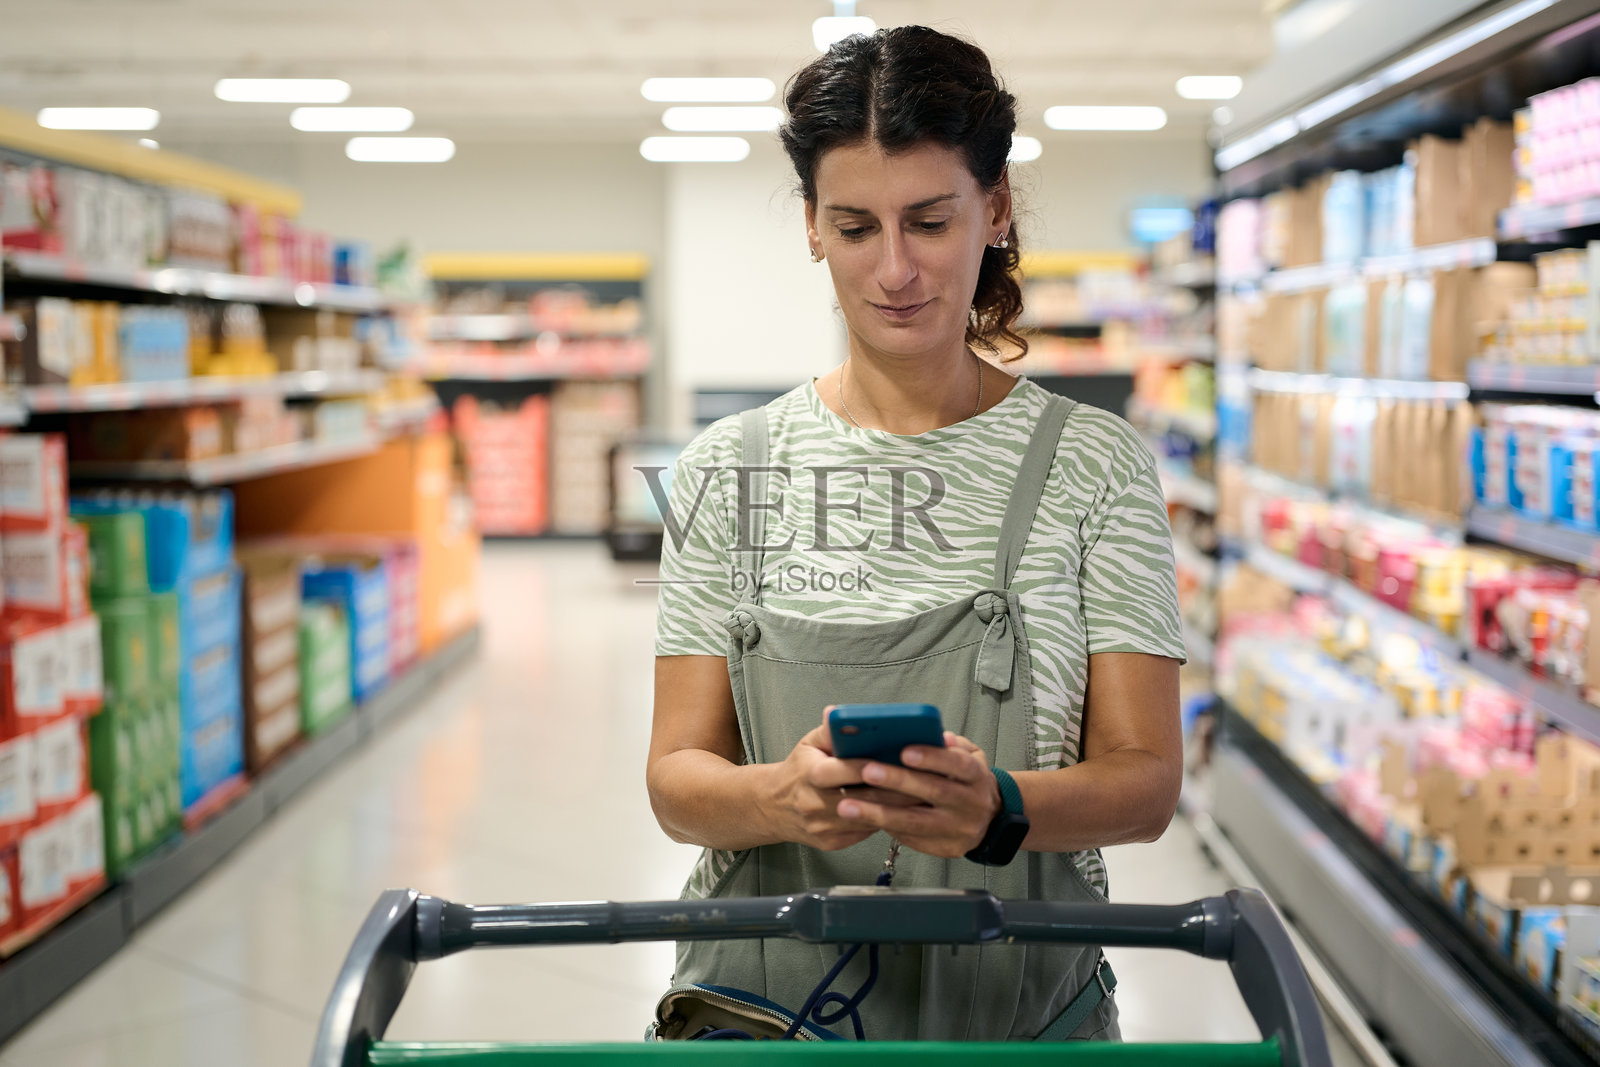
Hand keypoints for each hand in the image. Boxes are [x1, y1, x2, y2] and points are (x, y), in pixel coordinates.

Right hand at [762, 722, 921, 850]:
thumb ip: (830, 729)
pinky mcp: (832, 843)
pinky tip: (907, 811)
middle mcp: (814, 804)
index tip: (900, 759)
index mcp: (809, 775)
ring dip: (898, 808)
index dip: (873, 766)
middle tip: (927, 780)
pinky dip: (886, 820)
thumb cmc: (799, 769)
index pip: (845, 771)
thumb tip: (839, 713)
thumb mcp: (809, 744)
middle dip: (897, 789)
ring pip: (869, 818)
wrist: (773, 807)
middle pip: (864, 799)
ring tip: (925, 795)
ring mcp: (823, 827)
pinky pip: (865, 833)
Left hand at [834, 732, 1002, 858]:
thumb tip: (936, 734)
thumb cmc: (966, 780)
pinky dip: (884, 827)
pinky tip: (860, 819)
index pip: (957, 764)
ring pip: (915, 822)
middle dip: (898, 781)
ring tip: (847, 805)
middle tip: (866, 771)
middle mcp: (971, 804)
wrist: (989, 820)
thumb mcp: (969, 757)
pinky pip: (911, 838)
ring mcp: (958, 829)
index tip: (904, 751)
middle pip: (933, 792)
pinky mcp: (945, 848)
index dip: (932, 757)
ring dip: (879, 813)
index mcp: (977, 776)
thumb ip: (951, 745)